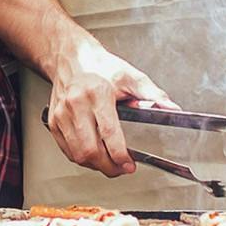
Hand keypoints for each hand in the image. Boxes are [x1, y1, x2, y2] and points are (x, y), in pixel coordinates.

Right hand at [46, 43, 176, 177]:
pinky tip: (93, 154)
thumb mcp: (130, 76)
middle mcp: (75, 104)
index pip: (108, 133)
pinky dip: (81, 158)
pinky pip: (66, 150)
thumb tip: (173, 110)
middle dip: (109, 167)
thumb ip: (153, 94)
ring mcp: (61, 113)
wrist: (70, 57)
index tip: (129, 163)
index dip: (120, 155)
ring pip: (76, 154)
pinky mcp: (53, 121)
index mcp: (97, 93)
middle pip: (89, 149)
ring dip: (95, 166)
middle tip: (122, 168)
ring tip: (110, 163)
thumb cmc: (100, 67)